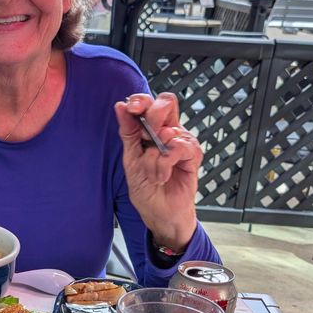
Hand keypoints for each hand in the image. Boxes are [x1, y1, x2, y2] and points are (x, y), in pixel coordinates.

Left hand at [114, 92, 201, 252]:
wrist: (158, 213)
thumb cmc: (147, 188)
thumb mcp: (130, 159)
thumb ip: (128, 132)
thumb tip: (120, 106)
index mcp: (152, 129)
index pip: (149, 102)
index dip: (140, 100)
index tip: (131, 108)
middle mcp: (169, 131)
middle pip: (166, 103)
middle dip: (150, 118)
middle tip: (144, 139)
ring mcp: (182, 142)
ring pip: (168, 131)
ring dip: (153, 157)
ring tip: (153, 173)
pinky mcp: (193, 156)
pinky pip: (178, 148)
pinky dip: (165, 164)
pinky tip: (163, 176)